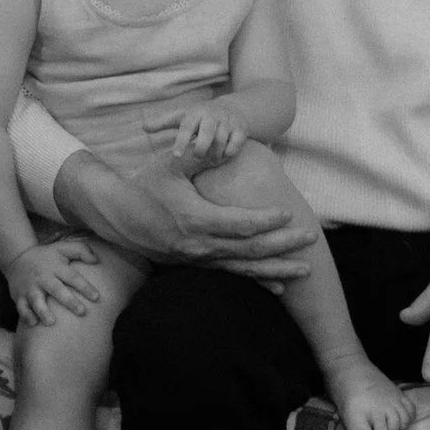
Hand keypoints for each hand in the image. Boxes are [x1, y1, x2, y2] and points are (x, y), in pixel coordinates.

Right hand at [8, 236, 102, 324]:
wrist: (17, 259)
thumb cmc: (47, 257)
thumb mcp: (63, 248)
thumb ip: (81, 250)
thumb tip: (96, 260)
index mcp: (56, 267)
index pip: (73, 277)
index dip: (85, 287)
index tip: (97, 297)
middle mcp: (43, 278)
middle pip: (57, 289)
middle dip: (69, 301)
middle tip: (82, 312)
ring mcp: (30, 288)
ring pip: (36, 300)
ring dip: (43, 311)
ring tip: (51, 322)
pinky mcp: (19, 296)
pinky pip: (21, 307)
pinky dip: (26, 315)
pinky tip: (34, 324)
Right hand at [57, 150, 310, 286]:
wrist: (117, 216)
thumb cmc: (145, 185)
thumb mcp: (170, 164)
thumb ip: (198, 154)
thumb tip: (223, 143)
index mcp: (196, 220)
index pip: (240, 224)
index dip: (266, 220)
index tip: (288, 213)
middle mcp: (200, 245)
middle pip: (250, 250)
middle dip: (284, 245)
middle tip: (311, 238)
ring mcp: (199, 259)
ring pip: (244, 269)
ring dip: (277, 270)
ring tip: (304, 271)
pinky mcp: (198, 264)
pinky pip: (232, 274)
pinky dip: (257, 280)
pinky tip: (278, 287)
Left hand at [165, 104, 246, 169]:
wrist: (232, 108)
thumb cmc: (200, 117)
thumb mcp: (181, 117)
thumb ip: (163, 123)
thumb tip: (143, 127)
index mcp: (195, 112)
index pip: (186, 126)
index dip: (181, 141)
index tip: (176, 156)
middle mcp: (212, 115)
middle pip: (207, 133)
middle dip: (200, 148)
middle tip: (197, 158)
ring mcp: (228, 122)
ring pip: (221, 141)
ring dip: (214, 155)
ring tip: (210, 162)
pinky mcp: (241, 129)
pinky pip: (236, 144)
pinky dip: (229, 153)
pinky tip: (223, 157)